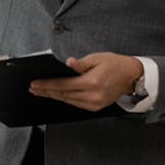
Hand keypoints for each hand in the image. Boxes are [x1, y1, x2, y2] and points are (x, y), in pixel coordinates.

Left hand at [28, 52, 142, 111]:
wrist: (131, 75)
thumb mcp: (96, 58)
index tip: (35, 84)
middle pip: (63, 94)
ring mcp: (95, 103)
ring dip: (53, 96)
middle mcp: (93, 95)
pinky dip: (65, 99)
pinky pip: (76, 104)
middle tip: (33, 88)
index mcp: (92, 82)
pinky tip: (56, 95)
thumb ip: (80, 64)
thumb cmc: (114, 64)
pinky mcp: (96, 107)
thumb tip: (67, 63)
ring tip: (41, 91)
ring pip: (68, 101)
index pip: (63, 85)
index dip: (47, 84)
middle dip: (47, 91)